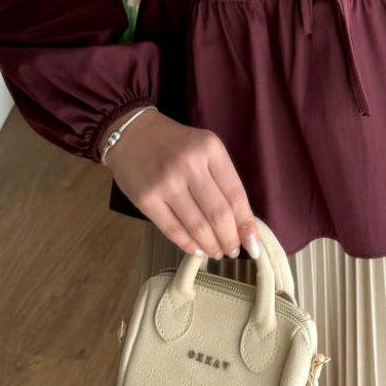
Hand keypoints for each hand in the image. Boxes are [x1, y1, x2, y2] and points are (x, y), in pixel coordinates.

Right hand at [104, 109, 260, 261]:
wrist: (132, 133)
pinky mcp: (146, 198)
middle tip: (233, 251)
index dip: (246, 224)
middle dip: (230, 239)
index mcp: (210, 148)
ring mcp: (166, 182)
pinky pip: (172, 230)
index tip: (254, 245)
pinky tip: (197, 249)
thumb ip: (221, 177)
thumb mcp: (204, 147)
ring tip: (217, 252)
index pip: (235, 194)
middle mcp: (189, 164)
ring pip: (197, 226)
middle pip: (218, 214)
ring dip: (211, 246)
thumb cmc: (175, 143)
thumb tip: (240, 221)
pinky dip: (188, 245)